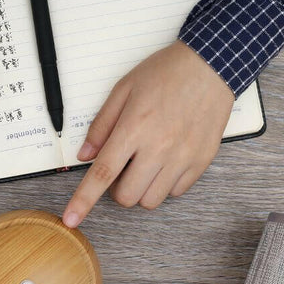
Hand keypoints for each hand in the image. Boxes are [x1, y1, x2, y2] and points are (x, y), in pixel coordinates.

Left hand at [63, 40, 233, 227]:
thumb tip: (85, 156)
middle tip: (123, 167)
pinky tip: (166, 162)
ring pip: (151, 200)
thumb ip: (101, 126)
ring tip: (146, 164)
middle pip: (127, 196)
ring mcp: (183, 157)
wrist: (212, 65)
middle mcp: (159, 148)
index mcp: (134, 129)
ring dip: (141, 189)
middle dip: (118, 189)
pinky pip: (176, 192)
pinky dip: (165, 184)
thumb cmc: (165, 74)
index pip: (103, 174)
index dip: (84, 200)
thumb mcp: (123, 90)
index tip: (72, 219)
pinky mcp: (201, 161)